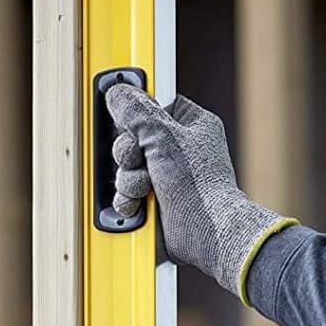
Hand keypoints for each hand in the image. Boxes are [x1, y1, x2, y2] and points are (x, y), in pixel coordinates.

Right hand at [105, 86, 297, 301]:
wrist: (207, 233)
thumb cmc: (200, 185)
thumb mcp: (163, 136)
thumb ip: (136, 111)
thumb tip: (117, 92)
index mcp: (191, 125)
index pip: (153, 107)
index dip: (136, 115)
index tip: (126, 120)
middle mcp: (179, 150)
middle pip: (133, 140)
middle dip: (128, 155)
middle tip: (137, 160)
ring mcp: (167, 178)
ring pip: (127, 169)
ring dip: (128, 180)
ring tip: (145, 188)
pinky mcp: (156, 202)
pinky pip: (128, 194)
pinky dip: (128, 200)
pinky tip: (139, 205)